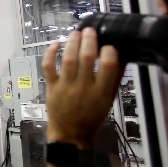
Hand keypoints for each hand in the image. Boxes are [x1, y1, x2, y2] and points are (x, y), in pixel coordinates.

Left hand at [42, 28, 122, 147]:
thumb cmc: (92, 118)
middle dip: (89, 40)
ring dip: (72, 42)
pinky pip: (48, 66)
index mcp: (101, 92)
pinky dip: (50, 53)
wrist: (71, 135)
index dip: (110, 51)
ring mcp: (66, 86)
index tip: (109, 46)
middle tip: (90, 31)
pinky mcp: (52, 87)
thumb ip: (114, 80)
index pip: (109, 65)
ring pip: (68, 59)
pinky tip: (56, 44)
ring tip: (76, 33)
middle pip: (87, 57)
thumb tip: (119, 57)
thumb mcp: (109, 100)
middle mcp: (84, 87)